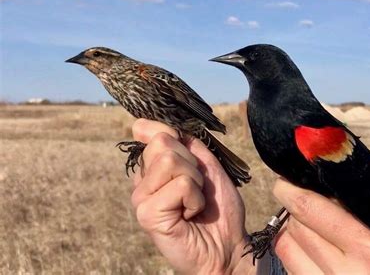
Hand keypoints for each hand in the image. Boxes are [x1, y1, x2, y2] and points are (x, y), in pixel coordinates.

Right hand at [130, 119, 257, 274]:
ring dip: (195, 182)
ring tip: (193, 202)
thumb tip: (144, 125)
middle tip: (197, 188)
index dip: (177, 138)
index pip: (153, 131)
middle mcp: (143, 181)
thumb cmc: (218, 209)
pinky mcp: (146, 214)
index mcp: (153, 168)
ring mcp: (141, 197)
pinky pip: (180, 184)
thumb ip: (183, 144)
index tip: (192, 161)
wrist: (228, 246)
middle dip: (191, 163)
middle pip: (163, 143)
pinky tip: (189, 215)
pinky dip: (195, 199)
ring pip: (170, 161)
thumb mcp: (206, 166)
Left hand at [273, 178, 369, 273]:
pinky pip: (291, 268)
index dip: (290, 190)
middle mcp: (345, 273)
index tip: (285, 181)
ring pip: (285, 248)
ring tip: (308, 228)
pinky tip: (312, 253)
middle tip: (302, 202)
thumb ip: (357, 211)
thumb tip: (317, 187)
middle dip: (294, 210)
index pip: (309, 208)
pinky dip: (296, 254)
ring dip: (291, 232)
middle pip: (294, 226)